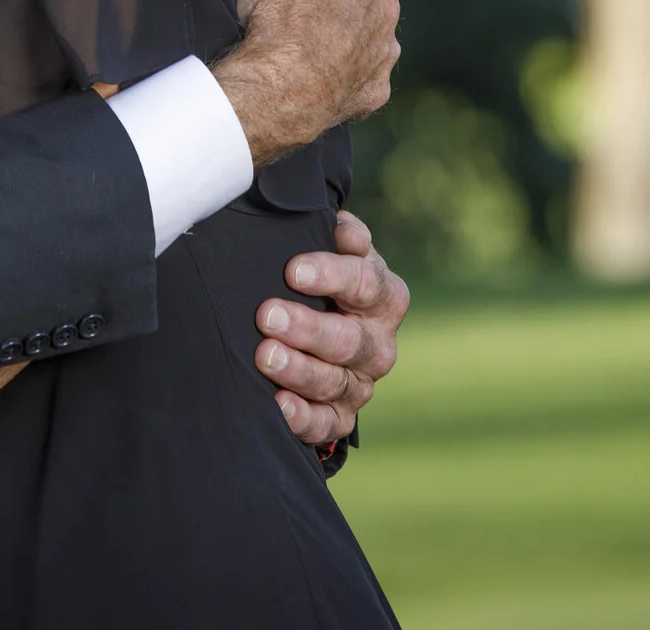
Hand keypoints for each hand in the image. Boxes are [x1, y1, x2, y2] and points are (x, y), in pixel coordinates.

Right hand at [213, 0, 400, 163]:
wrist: (279, 88)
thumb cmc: (272, 9)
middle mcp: (384, 2)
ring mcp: (381, 49)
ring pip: (359, 25)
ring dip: (335, 25)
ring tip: (296, 36)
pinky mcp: (373, 90)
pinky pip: (358, 71)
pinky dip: (341, 69)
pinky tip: (314, 71)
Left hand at [255, 211, 408, 444]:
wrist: (315, 330)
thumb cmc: (317, 280)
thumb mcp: (331, 252)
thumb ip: (337, 234)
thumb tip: (340, 224)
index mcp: (384, 297)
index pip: (367, 283)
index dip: (333, 274)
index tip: (293, 269)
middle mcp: (378, 343)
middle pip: (350, 339)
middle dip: (308, 327)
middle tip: (268, 315)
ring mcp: (361, 384)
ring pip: (336, 382)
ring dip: (299, 370)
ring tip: (264, 355)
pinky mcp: (341, 417)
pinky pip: (326, 425)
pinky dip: (303, 417)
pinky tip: (278, 405)